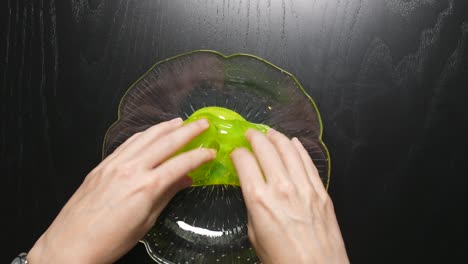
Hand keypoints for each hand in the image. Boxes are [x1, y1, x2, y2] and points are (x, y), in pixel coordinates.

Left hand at [28, 118, 215, 263]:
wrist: (70, 244)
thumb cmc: (111, 241)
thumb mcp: (146, 222)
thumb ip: (167, 195)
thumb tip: (185, 180)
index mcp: (147, 186)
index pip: (181, 163)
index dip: (199, 156)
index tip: (212, 151)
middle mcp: (132, 168)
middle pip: (166, 142)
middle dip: (188, 131)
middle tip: (203, 123)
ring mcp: (115, 163)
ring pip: (145, 137)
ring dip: (165, 127)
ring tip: (180, 121)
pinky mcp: (103, 164)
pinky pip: (128, 142)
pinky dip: (144, 134)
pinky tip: (151, 132)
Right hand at [231, 129, 348, 263]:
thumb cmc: (281, 260)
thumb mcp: (255, 235)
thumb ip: (253, 207)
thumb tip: (254, 190)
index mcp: (259, 200)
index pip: (244, 162)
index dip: (237, 153)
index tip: (235, 153)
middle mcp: (281, 187)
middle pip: (266, 149)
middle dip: (255, 137)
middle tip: (250, 133)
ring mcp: (304, 187)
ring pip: (289, 150)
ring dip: (277, 137)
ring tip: (269, 133)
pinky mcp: (321, 191)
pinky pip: (308, 162)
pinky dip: (299, 149)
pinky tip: (293, 143)